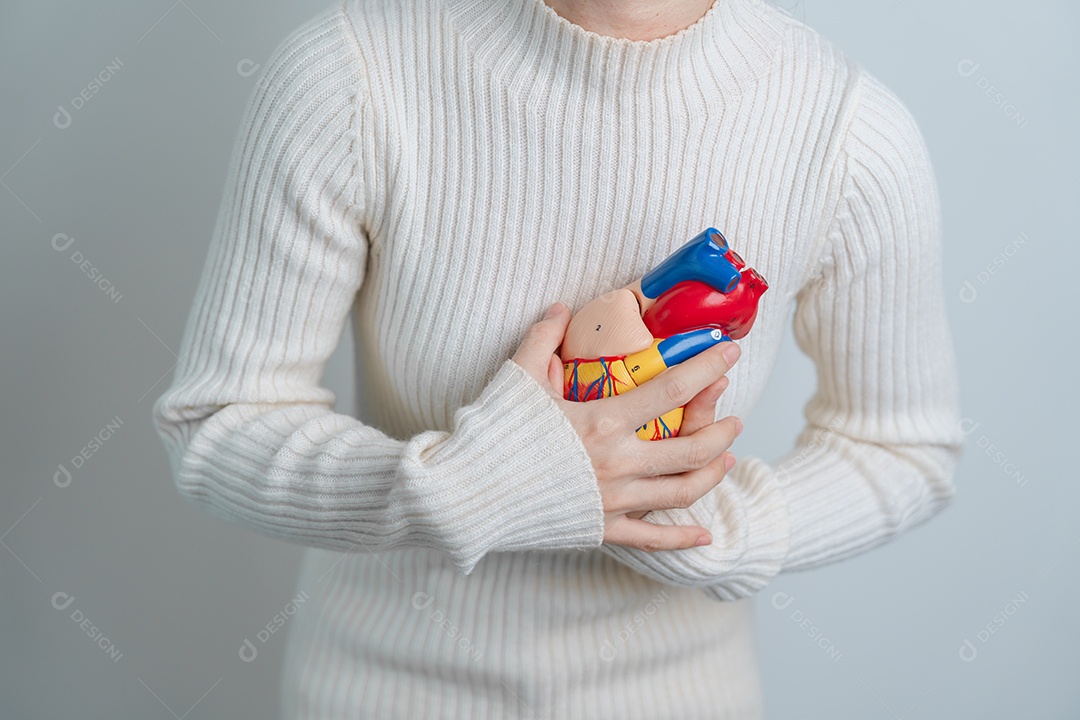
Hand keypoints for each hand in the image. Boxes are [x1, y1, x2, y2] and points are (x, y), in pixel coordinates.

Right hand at [511, 302, 743, 552]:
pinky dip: (682, 538)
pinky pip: (652, 539)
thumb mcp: (518, 375)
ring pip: (682, 491)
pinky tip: (705, 536)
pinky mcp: (601, 528)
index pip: (672, 389)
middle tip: (735, 416)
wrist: (468, 493)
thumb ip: (544, 337)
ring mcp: (613, 500)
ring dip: (713, 472)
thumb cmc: (493, 432)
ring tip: (727, 458)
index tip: (728, 353)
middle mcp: (618, 462)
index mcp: (603, 420)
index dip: (706, 368)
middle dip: (722, 429)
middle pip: (691, 448)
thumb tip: (562, 307)